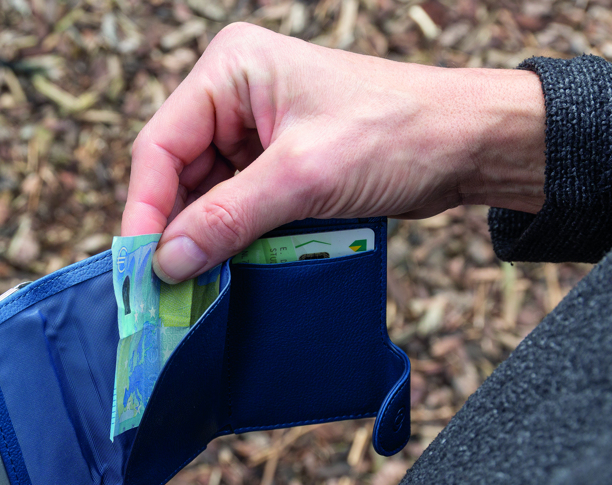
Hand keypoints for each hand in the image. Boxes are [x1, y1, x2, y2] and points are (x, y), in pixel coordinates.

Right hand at [122, 22, 545, 282]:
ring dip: (202, 238)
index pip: (162, 144)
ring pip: (202, 193)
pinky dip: (229, 237)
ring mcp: (253, 128)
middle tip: (163, 287)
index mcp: (232, 69)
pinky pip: (233, 203)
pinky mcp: (274, 160)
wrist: (470, 144)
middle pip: (176, 171)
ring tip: (194, 285)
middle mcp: (233, 93)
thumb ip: (229, 218)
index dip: (145, 208)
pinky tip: (225, 268)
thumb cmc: (397, 135)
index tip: (140, 265)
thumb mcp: (304, 176)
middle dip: (173, 228)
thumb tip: (167, 263)